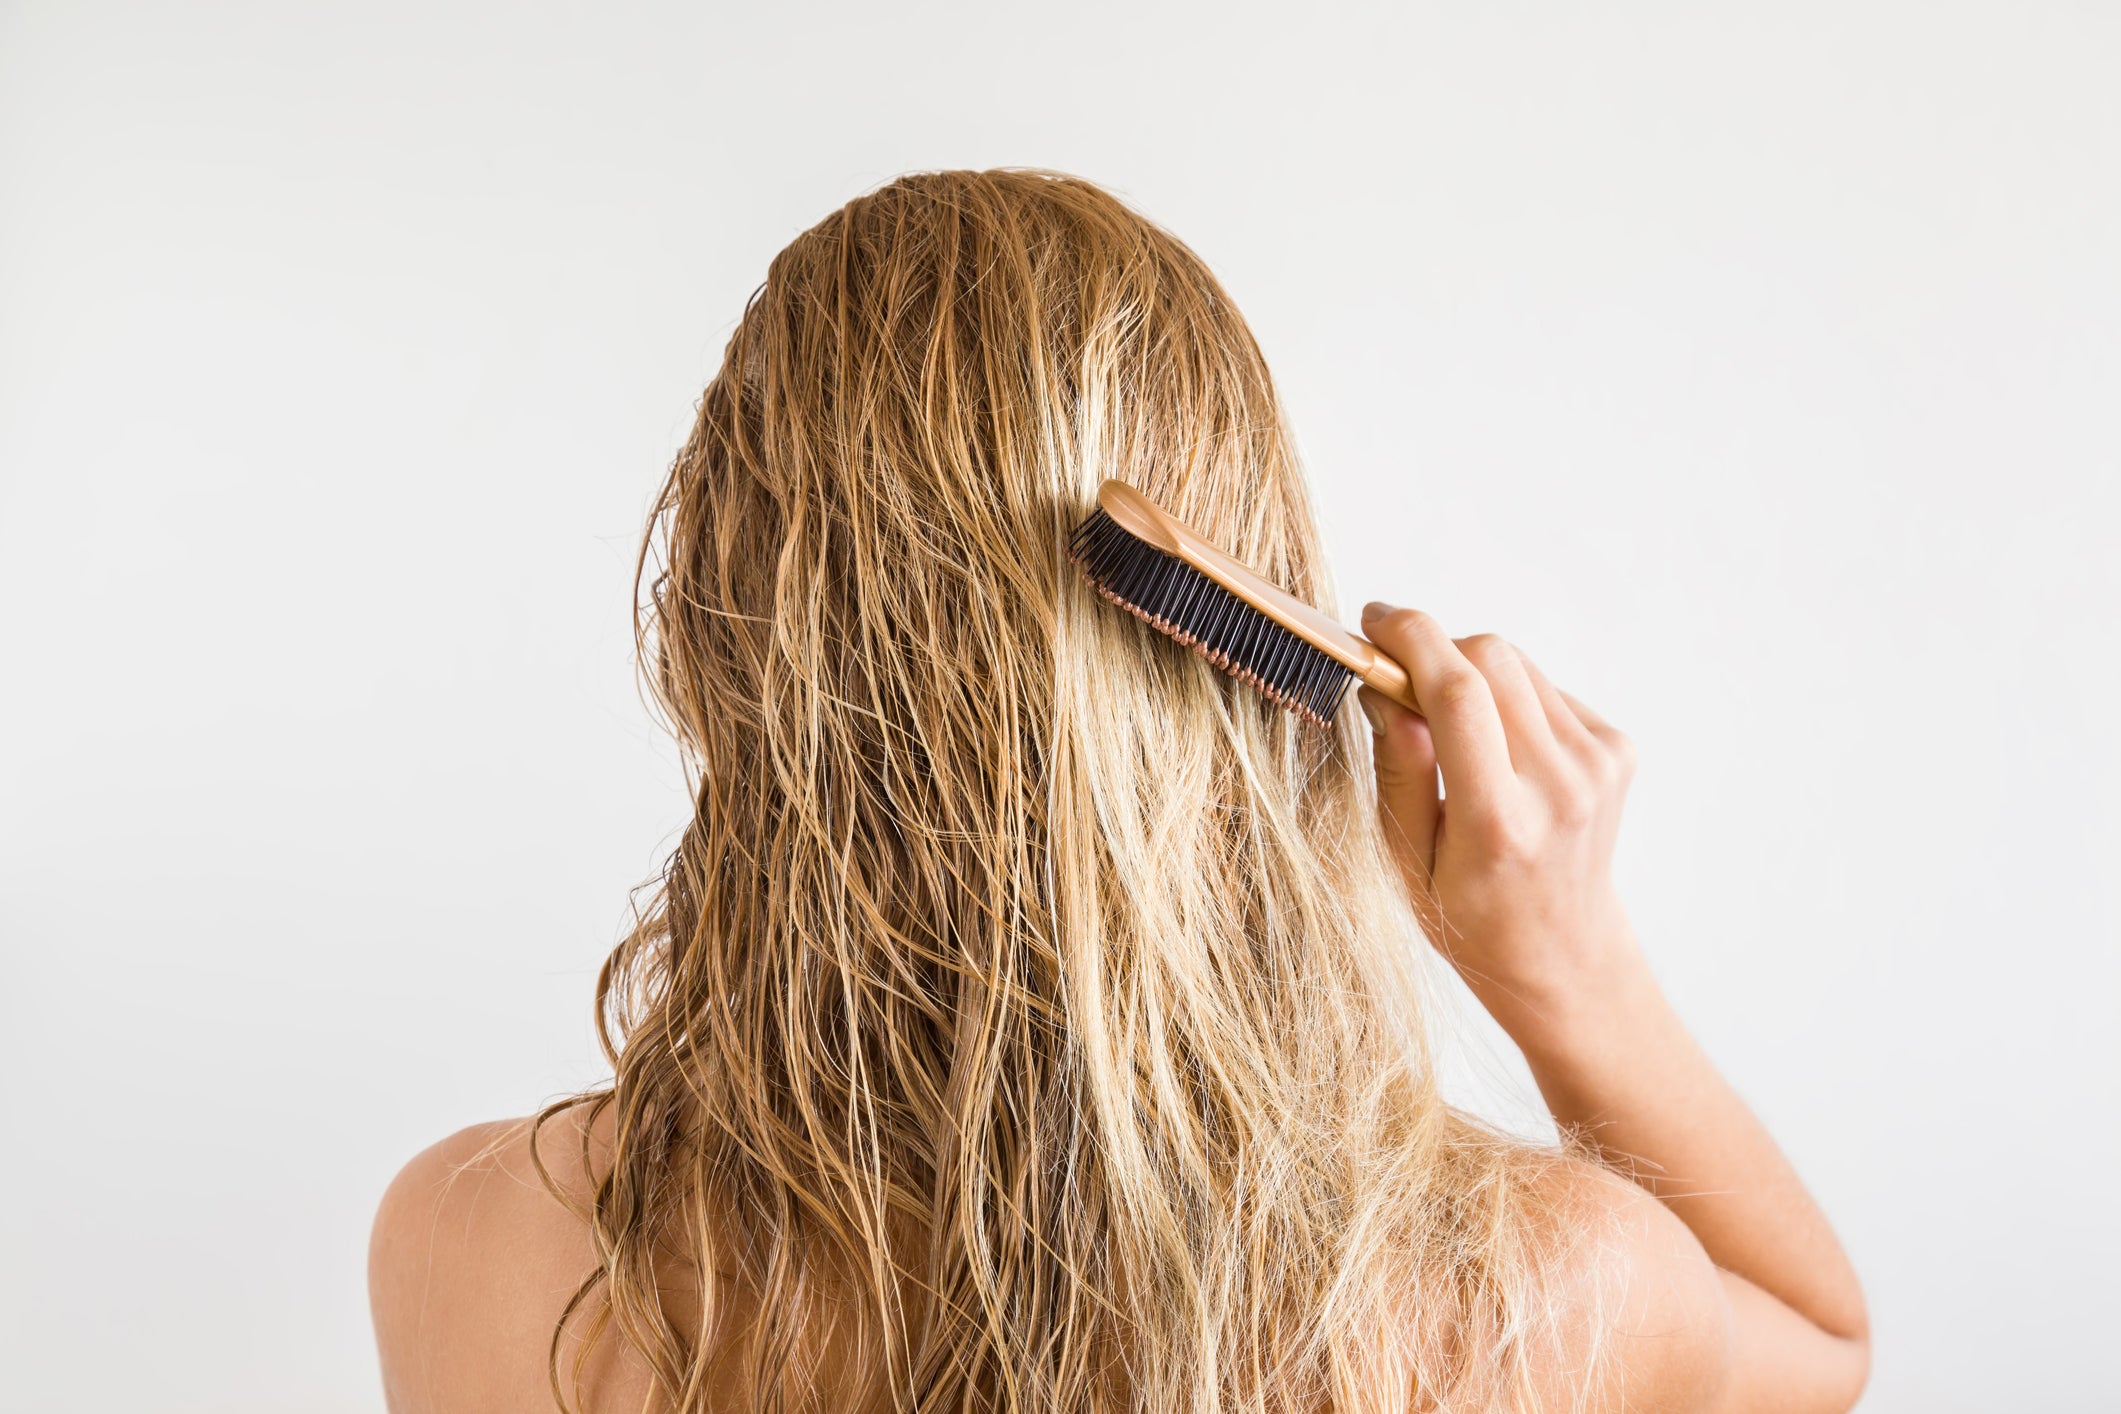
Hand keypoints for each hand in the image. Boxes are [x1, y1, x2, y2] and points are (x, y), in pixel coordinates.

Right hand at [1357, 603, 1640, 1023]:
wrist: (1563, 952)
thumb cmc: (1469, 916)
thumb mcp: (1405, 861)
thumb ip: (1398, 769)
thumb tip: (1383, 684)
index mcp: (1500, 822)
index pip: (1459, 694)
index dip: (1412, 639)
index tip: (1374, 622)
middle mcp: (1561, 786)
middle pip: (1492, 658)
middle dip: (1435, 649)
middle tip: (1397, 675)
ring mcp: (1599, 765)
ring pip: (1518, 664)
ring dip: (1471, 674)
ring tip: (1451, 730)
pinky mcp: (1617, 749)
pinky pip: (1544, 687)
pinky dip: (1508, 698)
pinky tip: (1497, 750)